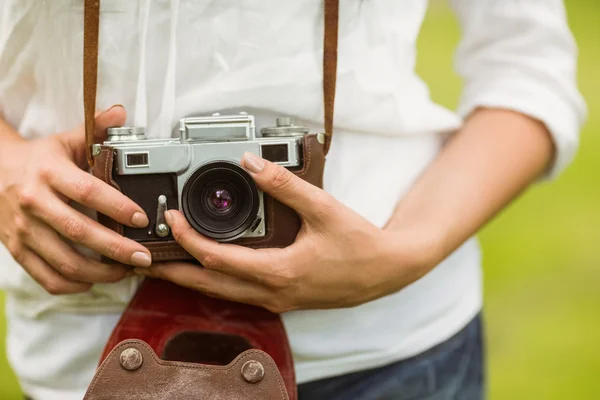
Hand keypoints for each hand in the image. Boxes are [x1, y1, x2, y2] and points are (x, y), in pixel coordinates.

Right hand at [0, 106, 151, 294]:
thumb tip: (120, 111)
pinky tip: (93, 282)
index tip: (141, 217)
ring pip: (64, 261)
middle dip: (116, 249)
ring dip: (99, 273)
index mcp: (49, 173)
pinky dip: (71, 285)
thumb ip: (94, 128)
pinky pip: (45, 277)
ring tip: (126, 271)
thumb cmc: (38, 160)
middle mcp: (35, 202)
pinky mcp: (18, 250)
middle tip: (144, 257)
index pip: (87, 191)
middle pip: (79, 232)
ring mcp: (23, 230)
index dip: (116, 206)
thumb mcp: (64, 140)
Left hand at [135, 153, 440, 312]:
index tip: (171, 218)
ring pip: (222, 294)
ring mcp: (278, 300)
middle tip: (146, 257)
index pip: (217, 258)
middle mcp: (272, 292)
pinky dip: (217, 282)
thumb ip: (285, 184)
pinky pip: (240, 294)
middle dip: (174, 270)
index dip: (187, 239)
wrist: (386, 270)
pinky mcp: (284, 299)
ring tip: (168, 263)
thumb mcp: (323, 208)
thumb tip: (253, 162)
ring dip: (193, 278)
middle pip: (209, 285)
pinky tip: (211, 270)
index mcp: (278, 271)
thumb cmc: (359, 244)